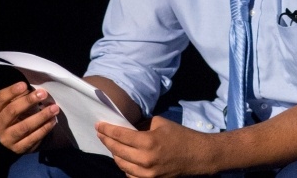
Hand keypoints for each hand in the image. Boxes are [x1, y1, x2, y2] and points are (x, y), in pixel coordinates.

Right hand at [0, 81, 59, 153]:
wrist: (14, 137)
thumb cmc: (15, 113)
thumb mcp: (13, 102)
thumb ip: (20, 95)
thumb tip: (33, 91)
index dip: (11, 91)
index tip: (24, 84)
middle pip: (11, 111)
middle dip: (28, 101)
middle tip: (43, 93)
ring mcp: (6, 139)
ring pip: (24, 126)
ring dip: (41, 116)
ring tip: (54, 108)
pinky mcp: (18, 148)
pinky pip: (33, 138)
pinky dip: (44, 128)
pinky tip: (53, 120)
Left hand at [96, 114, 213, 177]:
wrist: (198, 155)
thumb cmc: (180, 135)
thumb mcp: (160, 123)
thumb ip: (141, 126)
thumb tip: (125, 126)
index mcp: (148, 142)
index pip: (120, 136)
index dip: (107, 130)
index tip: (98, 125)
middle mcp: (145, 159)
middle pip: (117, 151)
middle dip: (106, 141)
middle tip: (101, 134)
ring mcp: (148, 174)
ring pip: (121, 165)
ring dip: (114, 154)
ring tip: (111, 146)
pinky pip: (130, 175)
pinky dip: (125, 167)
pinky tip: (124, 159)